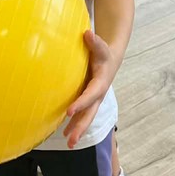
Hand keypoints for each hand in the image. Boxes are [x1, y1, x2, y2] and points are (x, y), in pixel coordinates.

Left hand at [63, 29, 115, 148]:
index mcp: (101, 83)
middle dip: (81, 126)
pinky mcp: (87, 100)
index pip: (90, 95)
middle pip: (89, 113)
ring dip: (77, 130)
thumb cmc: (102, 52)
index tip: (69, 111)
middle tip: (71, 140)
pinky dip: (74, 124)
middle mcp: (97, 94)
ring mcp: (92, 99)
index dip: (81, 103)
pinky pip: (81, 114)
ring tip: (69, 143)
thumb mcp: (101, 47)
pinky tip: (64, 134)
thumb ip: (95, 42)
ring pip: (86, 117)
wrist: (110, 59)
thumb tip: (87, 33)